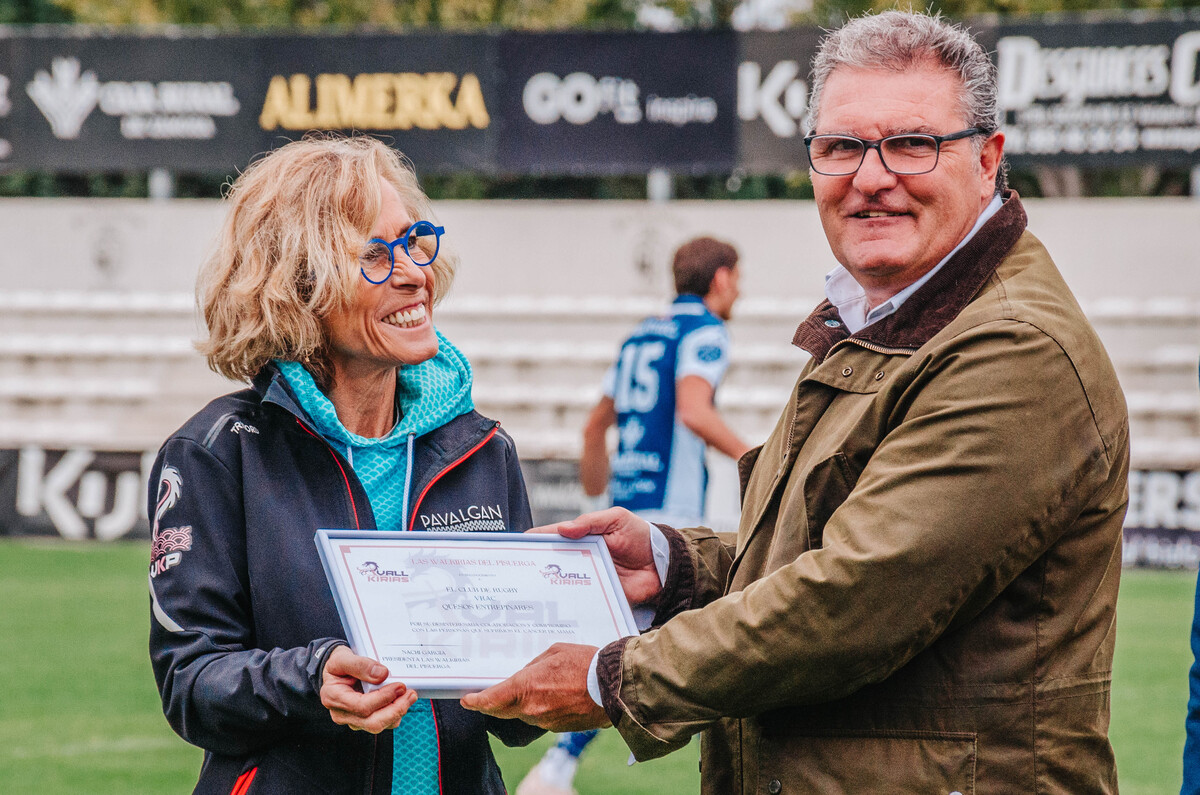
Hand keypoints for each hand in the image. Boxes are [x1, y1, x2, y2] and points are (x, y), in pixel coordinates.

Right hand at [320, 645, 417, 732]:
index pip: (361, 706)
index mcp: (334, 698)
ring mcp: (353, 719)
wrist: (336, 672)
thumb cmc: (338, 665)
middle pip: (372, 722)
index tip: (399, 686)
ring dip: (398, 712)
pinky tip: (402, 700)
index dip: (383, 698)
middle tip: (410, 694)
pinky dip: (395, 713)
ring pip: (379, 725)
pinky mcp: (364, 720)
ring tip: (410, 696)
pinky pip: (383, 723)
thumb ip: (360, 664)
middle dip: (395, 710)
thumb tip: (382, 675)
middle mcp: (343, 714)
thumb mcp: (342, 658)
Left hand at [459, 643, 610, 731]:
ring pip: (523, 714)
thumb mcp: (554, 652)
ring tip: (536, 686)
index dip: (476, 701)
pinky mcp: (559, 728)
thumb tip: (526, 674)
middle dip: (493, 704)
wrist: (614, 686)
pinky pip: (541, 718)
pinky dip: (541, 708)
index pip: (491, 700)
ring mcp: (545, 721)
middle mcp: (532, 709)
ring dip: (522, 703)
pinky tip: (553, 695)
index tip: (467, 700)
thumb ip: (533, 665)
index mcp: (527, 687)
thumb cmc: (586, 663)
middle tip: (486, 696)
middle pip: (503, 710)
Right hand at [529, 507, 661, 605]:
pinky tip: (555, 612)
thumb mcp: (616, 519)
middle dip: (536, 569)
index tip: (515, 549)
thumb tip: (563, 529)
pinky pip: (581, 601)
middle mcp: (581, 559)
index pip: (553, 538)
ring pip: (564, 584)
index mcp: (582, 537)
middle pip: (553, 564)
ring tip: (528, 597)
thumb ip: (591, 522)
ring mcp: (590, 578)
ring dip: (549, 589)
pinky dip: (570, 605)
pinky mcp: (599, 596)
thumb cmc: (640, 535)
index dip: (535, 542)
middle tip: (516, 577)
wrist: (664, 564)